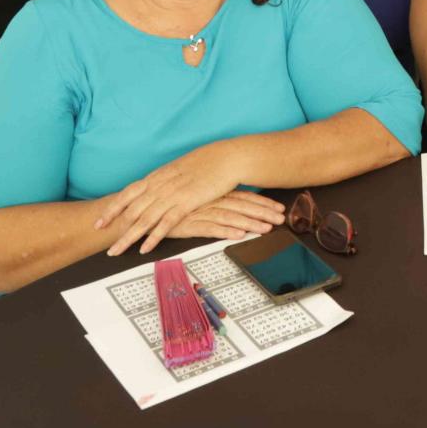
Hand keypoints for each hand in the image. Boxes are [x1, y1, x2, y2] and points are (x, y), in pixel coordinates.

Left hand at [96, 141, 246, 254]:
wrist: (227, 158)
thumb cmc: (208, 161)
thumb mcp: (180, 168)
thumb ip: (166, 179)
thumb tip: (156, 187)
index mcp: (157, 176)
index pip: (127, 193)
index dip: (112, 209)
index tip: (99, 222)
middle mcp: (160, 185)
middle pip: (131, 210)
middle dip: (114, 227)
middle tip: (101, 241)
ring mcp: (172, 194)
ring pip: (143, 219)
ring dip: (128, 237)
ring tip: (116, 251)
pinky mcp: (186, 203)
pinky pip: (165, 224)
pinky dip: (154, 237)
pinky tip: (144, 249)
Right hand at [163, 190, 286, 243]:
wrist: (146, 209)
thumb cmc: (174, 204)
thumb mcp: (200, 199)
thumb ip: (219, 200)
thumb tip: (240, 207)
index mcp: (215, 192)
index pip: (245, 197)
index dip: (263, 203)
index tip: (279, 208)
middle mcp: (210, 200)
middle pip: (242, 206)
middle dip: (263, 213)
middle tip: (280, 219)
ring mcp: (200, 211)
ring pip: (230, 217)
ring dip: (250, 223)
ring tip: (266, 229)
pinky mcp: (188, 224)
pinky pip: (210, 228)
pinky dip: (225, 231)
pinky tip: (238, 235)